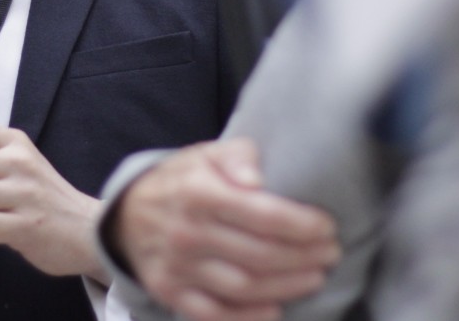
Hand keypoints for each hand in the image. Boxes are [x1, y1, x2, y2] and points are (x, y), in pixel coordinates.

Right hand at [110, 139, 339, 320]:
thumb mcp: (206, 154)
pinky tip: (277, 308)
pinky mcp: (170, 293)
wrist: (127, 215)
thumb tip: (257, 178)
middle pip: (258, 254)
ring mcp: (177, 267)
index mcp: (199, 193)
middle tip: (331, 253)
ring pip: (243, 287)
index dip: (300, 224)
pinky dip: (249, 317)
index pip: (261, 214)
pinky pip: (214, 314)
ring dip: (286, 286)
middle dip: (303, 256)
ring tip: (315, 276)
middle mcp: (186, 232)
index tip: (328, 226)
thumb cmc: (183, 181)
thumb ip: (238, 157)